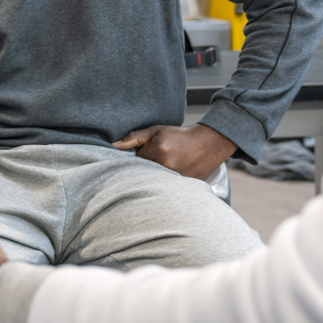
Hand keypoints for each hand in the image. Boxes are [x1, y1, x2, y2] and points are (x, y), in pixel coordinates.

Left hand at [113, 124, 236, 179]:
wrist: (208, 143)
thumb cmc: (179, 136)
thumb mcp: (156, 131)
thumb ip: (134, 137)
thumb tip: (113, 145)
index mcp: (158, 152)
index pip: (134, 163)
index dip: (136, 163)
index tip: (141, 160)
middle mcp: (167, 167)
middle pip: (143, 177)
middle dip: (143, 174)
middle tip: (150, 168)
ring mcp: (177, 180)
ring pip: (154, 185)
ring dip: (153, 182)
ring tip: (163, 172)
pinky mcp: (185, 188)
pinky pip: (167, 191)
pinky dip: (165, 188)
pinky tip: (169, 181)